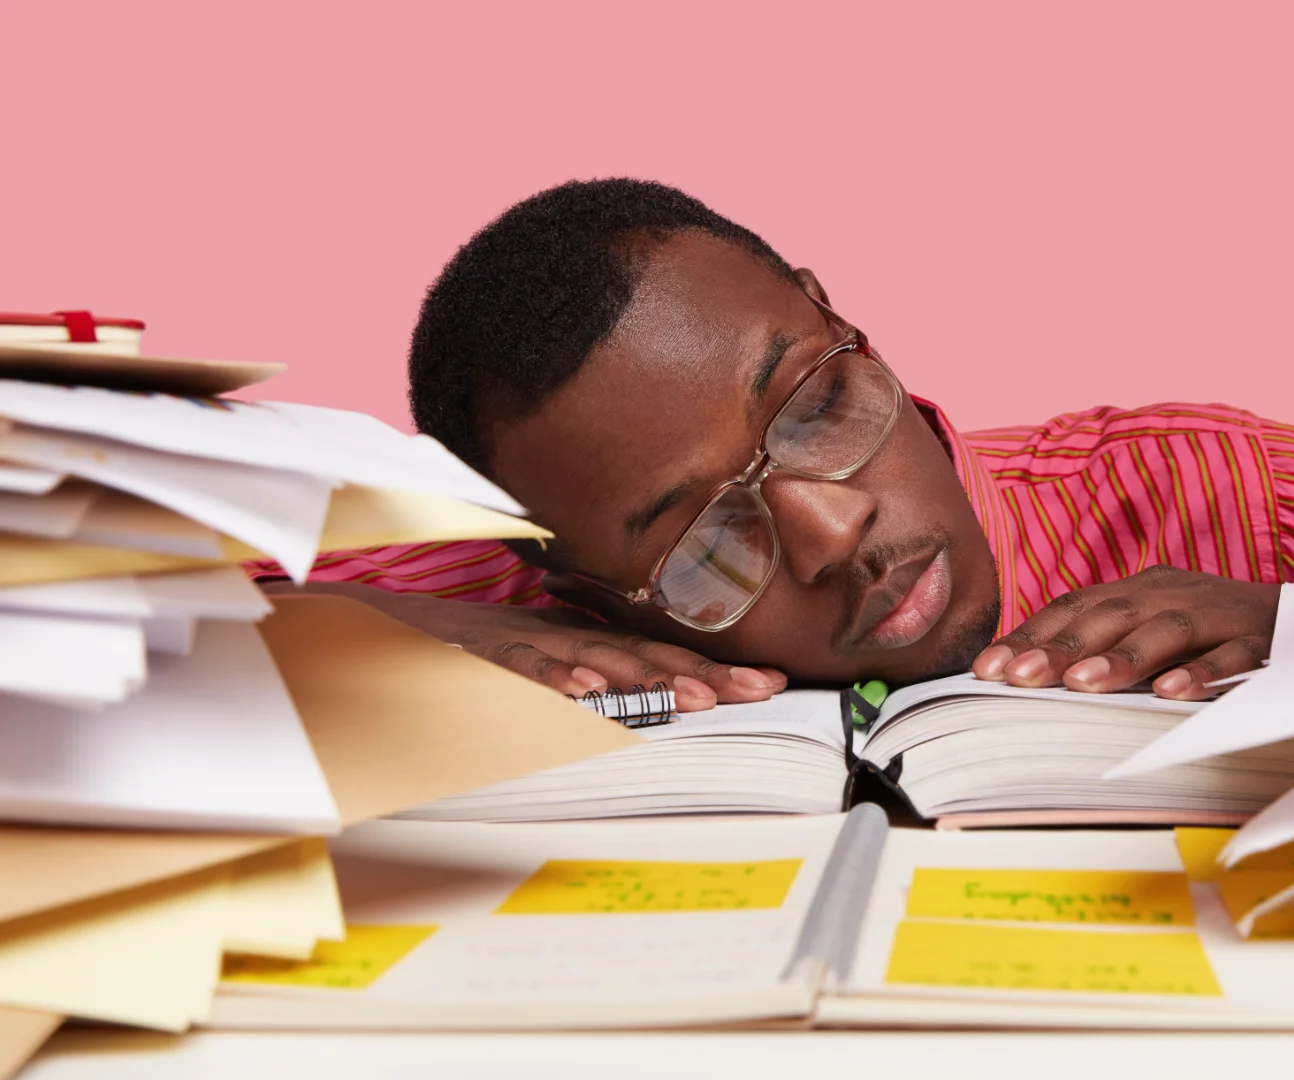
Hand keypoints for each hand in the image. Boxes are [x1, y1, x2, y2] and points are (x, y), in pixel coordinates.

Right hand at [265, 582, 783, 710]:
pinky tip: (584, 693)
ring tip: (696, 696)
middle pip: (636, 651)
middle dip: (701, 671)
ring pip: (586, 657)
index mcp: (568, 641)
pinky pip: (512, 671)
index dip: (711, 666)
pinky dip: (546, 679)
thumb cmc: (445, 655)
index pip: (652, 654)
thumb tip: (624, 716)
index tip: (773, 682)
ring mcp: (510, 644)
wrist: (358, 625)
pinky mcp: (469, 657)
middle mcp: (549, 635)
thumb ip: (572, 690)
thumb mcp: (523, 671)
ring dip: (643, 676)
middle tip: (756, 689)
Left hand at [970, 565, 1277, 700]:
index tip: (989, 668)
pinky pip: (1231, 654)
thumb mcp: (1158, 627)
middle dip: (1060, 645)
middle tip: (1018, 676)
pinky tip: (1171, 694)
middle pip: (1112, 615)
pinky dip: (1202, 672)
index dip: (1033, 634)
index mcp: (1144, 589)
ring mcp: (1220, 614)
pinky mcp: (1264, 640)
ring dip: (1121, 657)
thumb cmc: (1216, 631)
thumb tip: (1031, 674)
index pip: (1077, 605)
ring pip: (1166, 630)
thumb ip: (1107, 644)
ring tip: (1080, 684)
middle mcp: (1175, 594)